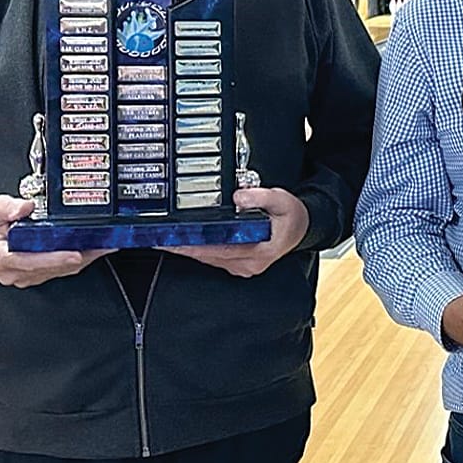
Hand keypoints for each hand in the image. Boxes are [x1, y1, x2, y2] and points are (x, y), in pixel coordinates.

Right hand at [0, 194, 103, 287]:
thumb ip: (6, 207)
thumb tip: (25, 206)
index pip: (29, 261)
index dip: (54, 258)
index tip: (75, 254)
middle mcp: (13, 272)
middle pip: (51, 267)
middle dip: (79, 257)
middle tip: (102, 246)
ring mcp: (25, 276)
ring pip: (59, 271)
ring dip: (84, 259)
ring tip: (105, 246)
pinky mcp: (35, 275)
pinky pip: (60, 270)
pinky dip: (79, 260)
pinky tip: (94, 250)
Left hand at [168, 187, 307, 277]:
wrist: (304, 227)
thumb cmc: (292, 216)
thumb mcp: (282, 200)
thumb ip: (261, 196)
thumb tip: (238, 197)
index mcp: (260, 252)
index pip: (219, 249)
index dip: (193, 245)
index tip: (173, 241)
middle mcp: (249, 264)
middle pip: (209, 256)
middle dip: (183, 248)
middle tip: (158, 240)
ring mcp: (244, 267)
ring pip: (210, 259)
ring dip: (188, 250)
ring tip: (165, 241)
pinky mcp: (240, 264)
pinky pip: (215, 259)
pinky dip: (199, 251)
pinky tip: (185, 244)